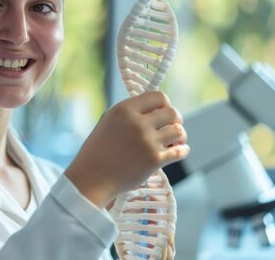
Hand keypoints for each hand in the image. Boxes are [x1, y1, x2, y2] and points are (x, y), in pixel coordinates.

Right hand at [64, 91, 188, 206]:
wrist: (91, 178)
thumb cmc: (98, 151)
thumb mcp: (108, 122)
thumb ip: (129, 113)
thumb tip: (153, 109)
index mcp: (124, 109)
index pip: (158, 96)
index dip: (164, 104)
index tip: (162, 113)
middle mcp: (137, 123)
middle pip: (172, 112)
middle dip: (175, 120)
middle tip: (170, 128)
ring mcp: (147, 141)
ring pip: (179, 131)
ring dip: (180, 136)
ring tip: (173, 141)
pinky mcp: (154, 160)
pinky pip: (180, 151)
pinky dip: (182, 150)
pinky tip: (178, 151)